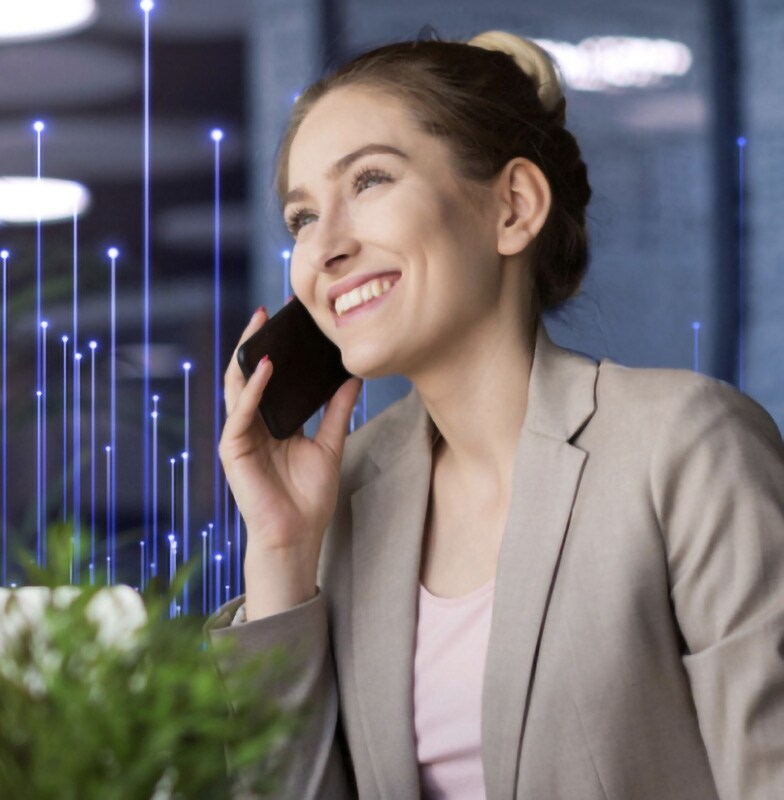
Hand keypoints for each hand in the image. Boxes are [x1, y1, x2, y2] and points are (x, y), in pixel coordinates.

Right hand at [220, 307, 361, 567]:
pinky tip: (263, 369)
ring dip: (246, 356)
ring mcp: (240, 436)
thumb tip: (354, 378)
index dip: (277, 350)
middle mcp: (254, 424)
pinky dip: (251, 390)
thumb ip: (338, 411)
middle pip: (249, 375)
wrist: (298, 535)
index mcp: (273, 422)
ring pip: (237, 387)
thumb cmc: (310, 496)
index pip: (271, 377)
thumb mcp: (330, 444)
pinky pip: (240, 413)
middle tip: (268, 311)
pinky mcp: (233, 449)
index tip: (290, 322)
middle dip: (255, 342)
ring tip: (259, 326)